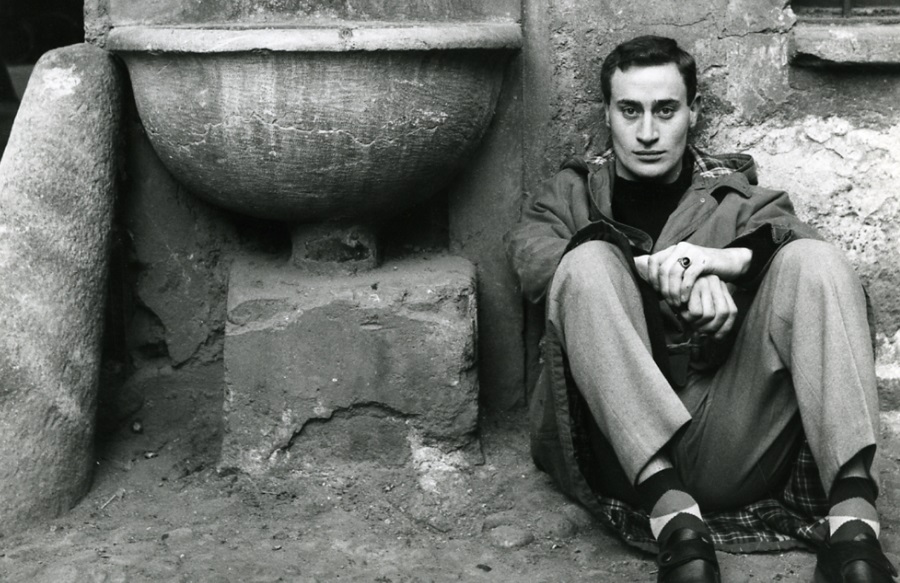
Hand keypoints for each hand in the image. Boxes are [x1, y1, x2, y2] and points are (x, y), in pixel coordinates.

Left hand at [634, 242, 750, 308]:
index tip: (657, 292)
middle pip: (663, 269)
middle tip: (669, 302)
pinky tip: (685, 300)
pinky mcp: (703, 259)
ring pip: (674, 273)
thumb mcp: (684, 271)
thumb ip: (670, 275)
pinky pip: (688, 276)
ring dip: (673, 292)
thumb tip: (650, 288)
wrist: (730, 262)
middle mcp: (681, 248)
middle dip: (664, 289)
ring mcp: (692, 252)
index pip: (653, 261)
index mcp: (673, 249)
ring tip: (676, 304)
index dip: (652, 278)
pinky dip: (684, 290)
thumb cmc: (704, 271)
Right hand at [679, 275, 737, 338]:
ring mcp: (705, 283)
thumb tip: (719, 338)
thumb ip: (713, 317)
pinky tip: (682, 311)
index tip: (716, 337)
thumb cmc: (683, 299)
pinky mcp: (693, 286)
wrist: (665, 284)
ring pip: (709, 315)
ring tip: (688, 317)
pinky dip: (688, 317)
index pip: (732, 312)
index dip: (725, 328)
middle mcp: (715, 282)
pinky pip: (696, 313)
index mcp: (721, 287)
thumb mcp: (701, 306)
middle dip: (711, 328)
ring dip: (697, 322)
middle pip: (723, 313)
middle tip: (699, 329)